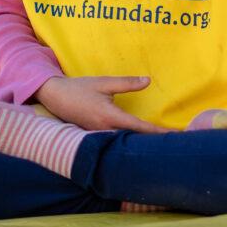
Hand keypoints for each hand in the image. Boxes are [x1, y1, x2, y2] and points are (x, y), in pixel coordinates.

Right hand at [35, 75, 168, 132]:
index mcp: (109, 116)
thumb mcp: (103, 82)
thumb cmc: (79, 88)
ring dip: (139, 144)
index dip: (156, 132)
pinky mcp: (94, 137)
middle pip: (133, 140)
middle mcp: (105, 130)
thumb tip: (148, 80)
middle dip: (151, 142)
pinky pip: (114, 142)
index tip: (172, 136)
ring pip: (123, 143)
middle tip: (172, 144)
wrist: (55, 97)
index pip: (138, 127)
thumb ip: (126, 83)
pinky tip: (136, 143)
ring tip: (158, 146)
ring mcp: (98, 136)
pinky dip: (127, 143)